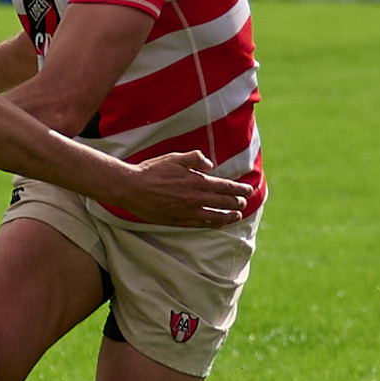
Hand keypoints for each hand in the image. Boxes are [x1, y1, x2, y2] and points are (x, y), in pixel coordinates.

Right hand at [118, 151, 252, 227]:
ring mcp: (186, 210)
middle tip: (244, 202)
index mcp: (195, 181)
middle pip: (223, 201)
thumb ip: (194, 158)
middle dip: (237, 202)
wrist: (130, 188)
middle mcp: (194, 197)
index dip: (239, 189)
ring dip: (229, 215)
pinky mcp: (177, 219)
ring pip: (215, 215)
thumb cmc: (150, 171)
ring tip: (237, 215)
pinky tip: (219, 223)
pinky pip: (200, 223)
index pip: (224, 186)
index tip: (249, 189)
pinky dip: (213, 223)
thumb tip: (210, 164)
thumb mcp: (173, 158)